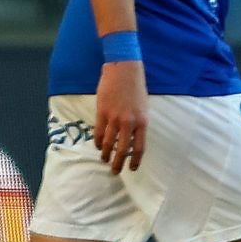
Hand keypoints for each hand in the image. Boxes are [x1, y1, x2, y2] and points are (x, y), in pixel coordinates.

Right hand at [94, 59, 148, 173]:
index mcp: (142, 121)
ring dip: (105, 153)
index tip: (132, 169)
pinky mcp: (101, 112)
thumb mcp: (143, 107)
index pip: (139, 147)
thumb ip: (138, 123)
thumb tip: (132, 138)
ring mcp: (114, 118)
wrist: (124, 70)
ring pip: (107, 142)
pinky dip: (97, 141)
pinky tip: (97, 145)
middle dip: (118, 163)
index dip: (134, 160)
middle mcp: (129, 122)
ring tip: (104, 159)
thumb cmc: (136, 88)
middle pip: (122, 149)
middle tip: (115, 171)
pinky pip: (98, 132)